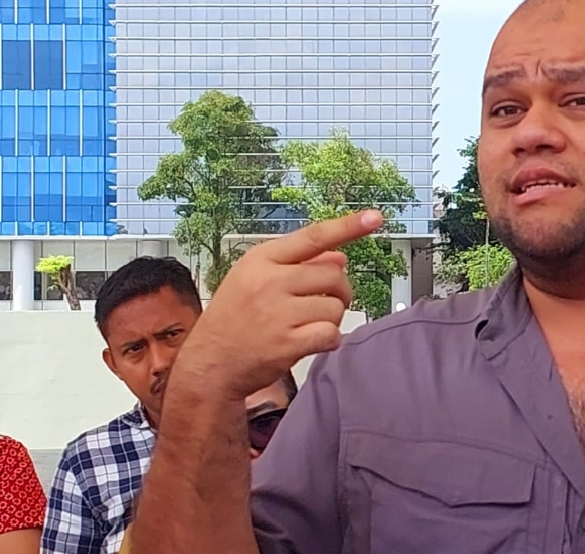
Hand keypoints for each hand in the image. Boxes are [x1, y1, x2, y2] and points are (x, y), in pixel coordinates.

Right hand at [173, 210, 383, 399]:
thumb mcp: (253, 279)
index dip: (348, 226)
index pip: (313, 236)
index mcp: (261, 260)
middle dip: (339, 291)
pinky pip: (332, 334)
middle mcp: (269, 282)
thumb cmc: (234, 319)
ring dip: (331, 319)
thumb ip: (296, 265)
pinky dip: (329, 340)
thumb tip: (339, 257)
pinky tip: (311, 342)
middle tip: (326, 303)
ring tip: (307, 326)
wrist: (210, 365)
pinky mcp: (287, 343)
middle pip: (334, 275)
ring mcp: (277, 313)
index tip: (374, 218)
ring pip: (336, 307)